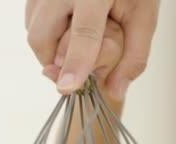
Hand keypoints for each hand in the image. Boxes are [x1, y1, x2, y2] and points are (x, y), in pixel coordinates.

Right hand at [26, 0, 159, 98]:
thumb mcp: (143, 19)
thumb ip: (133, 57)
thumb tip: (115, 92)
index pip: (84, 32)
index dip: (76, 62)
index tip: (68, 87)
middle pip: (44, 36)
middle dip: (56, 63)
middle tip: (76, 74)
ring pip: (33, 31)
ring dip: (51, 51)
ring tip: (77, 48)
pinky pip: (31, 21)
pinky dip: (47, 37)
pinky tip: (67, 32)